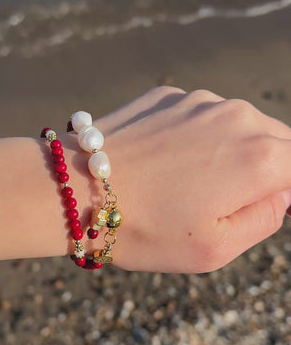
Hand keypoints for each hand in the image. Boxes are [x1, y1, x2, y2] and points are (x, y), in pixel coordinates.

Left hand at [82, 87, 290, 272]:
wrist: (74, 189)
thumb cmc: (145, 228)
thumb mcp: (216, 249)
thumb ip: (266, 219)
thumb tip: (283, 193)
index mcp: (260, 158)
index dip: (289, 190)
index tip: (264, 204)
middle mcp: (238, 117)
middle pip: (280, 142)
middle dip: (271, 171)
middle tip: (232, 203)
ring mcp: (201, 101)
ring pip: (242, 125)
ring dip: (235, 152)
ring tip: (193, 187)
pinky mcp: (169, 95)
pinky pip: (204, 116)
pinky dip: (201, 137)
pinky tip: (169, 164)